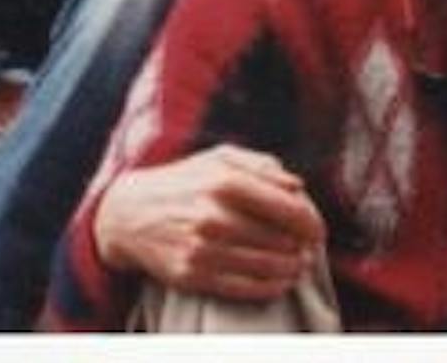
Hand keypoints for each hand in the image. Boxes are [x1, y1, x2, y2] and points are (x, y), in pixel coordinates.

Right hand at [94, 145, 327, 302]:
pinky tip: (280, 282)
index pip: (288, 208)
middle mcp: (215, 217)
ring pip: (266, 266)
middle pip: (280, 240)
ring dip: (290, 269)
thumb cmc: (184, 181)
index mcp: (226, 182)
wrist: (127, 214)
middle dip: (302, 247)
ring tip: (298, 265)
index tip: (318, 230)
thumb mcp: (219, 158)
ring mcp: (202, 249)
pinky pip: (243, 288)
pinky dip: (269, 288)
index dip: (312, 223)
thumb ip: (262, 165)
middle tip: (308, 249)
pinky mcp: (191, 276)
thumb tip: (297, 185)